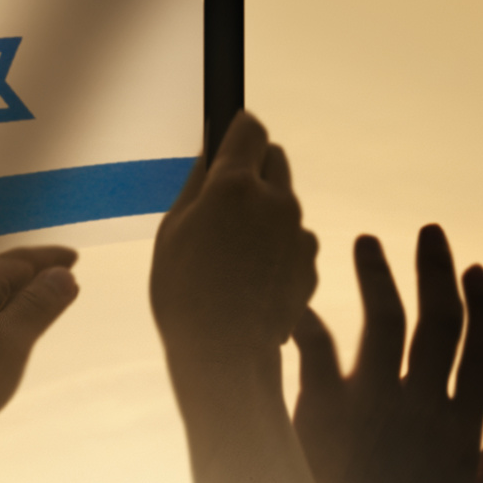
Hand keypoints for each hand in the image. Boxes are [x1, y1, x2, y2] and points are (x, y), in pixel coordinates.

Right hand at [149, 113, 313, 380]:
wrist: (225, 355)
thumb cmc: (185, 293)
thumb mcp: (171, 230)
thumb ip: (196, 183)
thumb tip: (209, 152)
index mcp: (235, 185)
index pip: (250, 128)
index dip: (237, 129)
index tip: (231, 137)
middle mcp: (276, 200)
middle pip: (274, 159)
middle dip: (254, 170)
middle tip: (226, 201)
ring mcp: (298, 232)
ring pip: (285, 203)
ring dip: (266, 213)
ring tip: (234, 253)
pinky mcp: (311, 261)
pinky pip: (294, 238)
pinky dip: (277, 247)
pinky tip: (252, 277)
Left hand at [293, 223, 482, 482]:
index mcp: (461, 431)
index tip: (478, 269)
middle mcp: (423, 406)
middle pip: (440, 322)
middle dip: (438, 271)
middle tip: (430, 231)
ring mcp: (373, 404)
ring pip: (384, 320)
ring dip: (378, 276)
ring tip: (363, 242)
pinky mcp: (323, 409)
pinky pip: (315, 348)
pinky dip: (307, 318)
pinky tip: (296, 293)